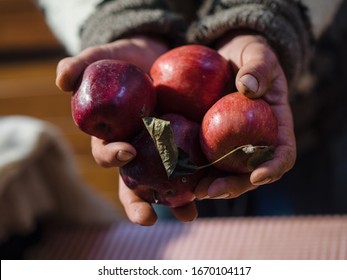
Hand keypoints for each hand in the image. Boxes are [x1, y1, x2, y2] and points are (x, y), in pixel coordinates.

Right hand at [56, 36, 197, 224]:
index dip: (112, 156)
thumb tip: (60, 80)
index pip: (107, 153)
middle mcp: (138, 151)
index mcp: (114, 136)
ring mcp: (163, 153)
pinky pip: (194, 168)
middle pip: (134, 183)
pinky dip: (202, 180)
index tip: (127, 152)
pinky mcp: (188, 147)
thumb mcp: (106, 56)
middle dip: (138, 202)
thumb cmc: (128, 59)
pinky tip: (214, 187)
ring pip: (166, 184)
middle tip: (148, 217)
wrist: (162, 54)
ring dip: (176, 203)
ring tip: (189, 214)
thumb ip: (83, 63)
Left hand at [195, 33, 295, 199]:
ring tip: (192, 192)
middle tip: (212, 190)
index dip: (273, 167)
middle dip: (233, 186)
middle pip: (250, 173)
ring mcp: (232, 143)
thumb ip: (258, 68)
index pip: (283, 153)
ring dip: (211, 186)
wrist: (228, 58)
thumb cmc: (249, 57)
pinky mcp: (211, 140)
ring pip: (226, 173)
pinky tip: (177, 173)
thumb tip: (248, 87)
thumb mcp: (258, 55)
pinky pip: (205, 158)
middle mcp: (255, 141)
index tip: (258, 175)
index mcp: (275, 126)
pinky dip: (194, 170)